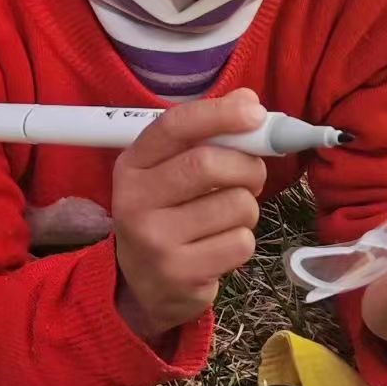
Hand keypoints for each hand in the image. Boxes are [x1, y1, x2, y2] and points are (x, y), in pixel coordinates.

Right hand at [110, 88, 267, 343]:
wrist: (144, 286)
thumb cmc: (168, 215)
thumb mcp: (171, 172)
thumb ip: (207, 135)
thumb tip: (248, 100)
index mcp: (132, 166)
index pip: (174, 126)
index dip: (219, 114)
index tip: (254, 112)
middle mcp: (135, 202)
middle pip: (208, 164)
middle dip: (247, 166)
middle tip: (252, 176)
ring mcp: (155, 241)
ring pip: (236, 205)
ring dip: (247, 208)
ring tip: (228, 218)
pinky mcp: (181, 274)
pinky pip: (240, 242)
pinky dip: (243, 241)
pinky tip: (220, 247)